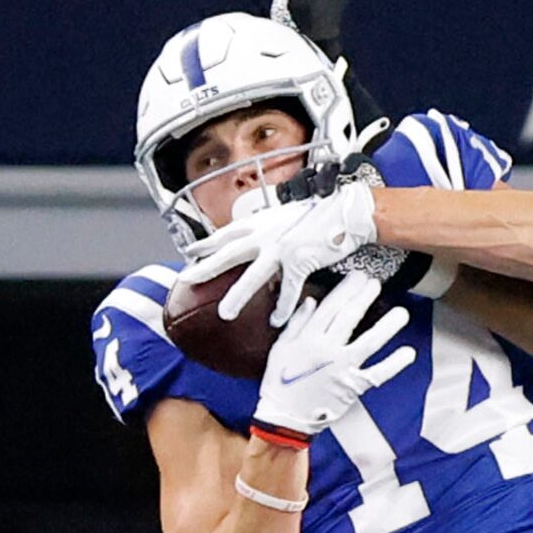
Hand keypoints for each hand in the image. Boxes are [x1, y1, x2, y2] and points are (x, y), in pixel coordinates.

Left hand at [186, 183, 377, 327]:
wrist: (346, 211)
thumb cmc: (320, 214)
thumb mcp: (287, 215)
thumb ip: (270, 228)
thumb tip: (261, 239)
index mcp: (262, 221)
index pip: (227, 233)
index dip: (207, 243)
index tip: (190, 252)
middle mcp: (267, 233)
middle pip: (229, 253)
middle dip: (206, 267)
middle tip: (186, 280)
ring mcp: (282, 247)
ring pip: (254, 276)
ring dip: (238, 296)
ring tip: (224, 313)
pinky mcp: (300, 261)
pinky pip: (288, 290)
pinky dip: (282, 307)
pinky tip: (276, 321)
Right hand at [253, 270, 413, 441]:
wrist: (285, 418)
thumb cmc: (279, 383)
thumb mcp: (281, 348)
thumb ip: (297, 323)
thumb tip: (311, 301)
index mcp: (308, 338)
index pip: (331, 307)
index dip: (347, 290)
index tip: (358, 277)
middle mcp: (327, 349)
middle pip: (350, 318)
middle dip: (365, 297)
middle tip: (376, 284)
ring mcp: (342, 368)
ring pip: (369, 342)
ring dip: (388, 326)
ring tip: (402, 313)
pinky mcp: (353, 387)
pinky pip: (377, 373)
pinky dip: (394, 364)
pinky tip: (409, 353)